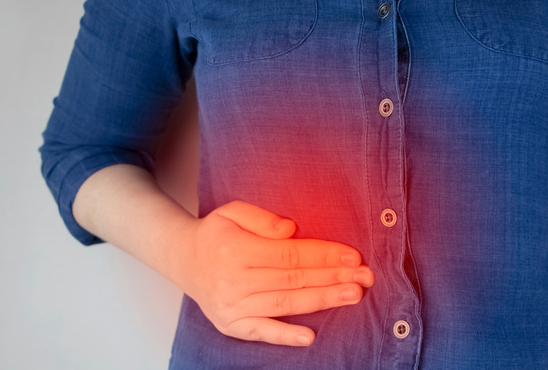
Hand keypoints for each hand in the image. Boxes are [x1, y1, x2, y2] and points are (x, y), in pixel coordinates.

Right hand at [175, 200, 374, 346]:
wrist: (182, 258)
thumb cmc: (216, 233)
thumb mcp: (232, 211)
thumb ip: (262, 218)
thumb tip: (291, 229)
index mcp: (236, 250)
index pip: (290, 254)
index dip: (324, 254)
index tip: (352, 255)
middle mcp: (233, 280)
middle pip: (294, 279)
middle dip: (333, 277)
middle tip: (365, 277)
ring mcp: (232, 306)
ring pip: (285, 304)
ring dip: (322, 300)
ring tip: (352, 295)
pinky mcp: (230, 324)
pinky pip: (261, 332)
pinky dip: (284, 335)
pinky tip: (309, 336)